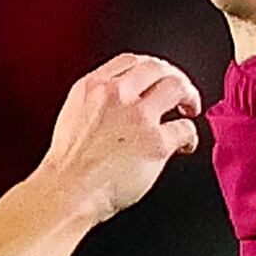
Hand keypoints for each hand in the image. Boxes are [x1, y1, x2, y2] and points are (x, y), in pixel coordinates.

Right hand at [39, 53, 209, 217]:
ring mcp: (138, 117)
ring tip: (189, 110)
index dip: (150, 68)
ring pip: (177, 88)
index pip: (131, 61)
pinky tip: (185, 144)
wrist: (66, 194)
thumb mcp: (72, 117)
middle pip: (159, 68)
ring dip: (189, 96)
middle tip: (181, 93)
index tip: (157, 77)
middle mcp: (116, 95)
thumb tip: (122, 104)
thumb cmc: (67, 168)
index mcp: (93, 87)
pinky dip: (189, 136)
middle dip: (175, 78)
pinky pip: (184, 129)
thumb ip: (96, 103)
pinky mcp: (156, 143)